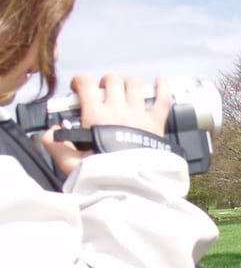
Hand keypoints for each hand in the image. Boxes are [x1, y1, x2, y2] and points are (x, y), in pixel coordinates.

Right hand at [42, 75, 172, 174]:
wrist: (131, 186)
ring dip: (127, 83)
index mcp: (96, 115)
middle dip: (105, 82)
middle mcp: (118, 109)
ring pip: (134, 85)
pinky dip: (162, 87)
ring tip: (124, 90)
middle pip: (113, 80)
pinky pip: (163, 98)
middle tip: (103, 93)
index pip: (86, 85)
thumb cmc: (101, 174)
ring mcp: (139, 113)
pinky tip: (159, 81)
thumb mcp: (71, 165)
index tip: (78, 88)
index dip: (80, 81)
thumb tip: (50, 132)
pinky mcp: (156, 122)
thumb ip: (57, 146)